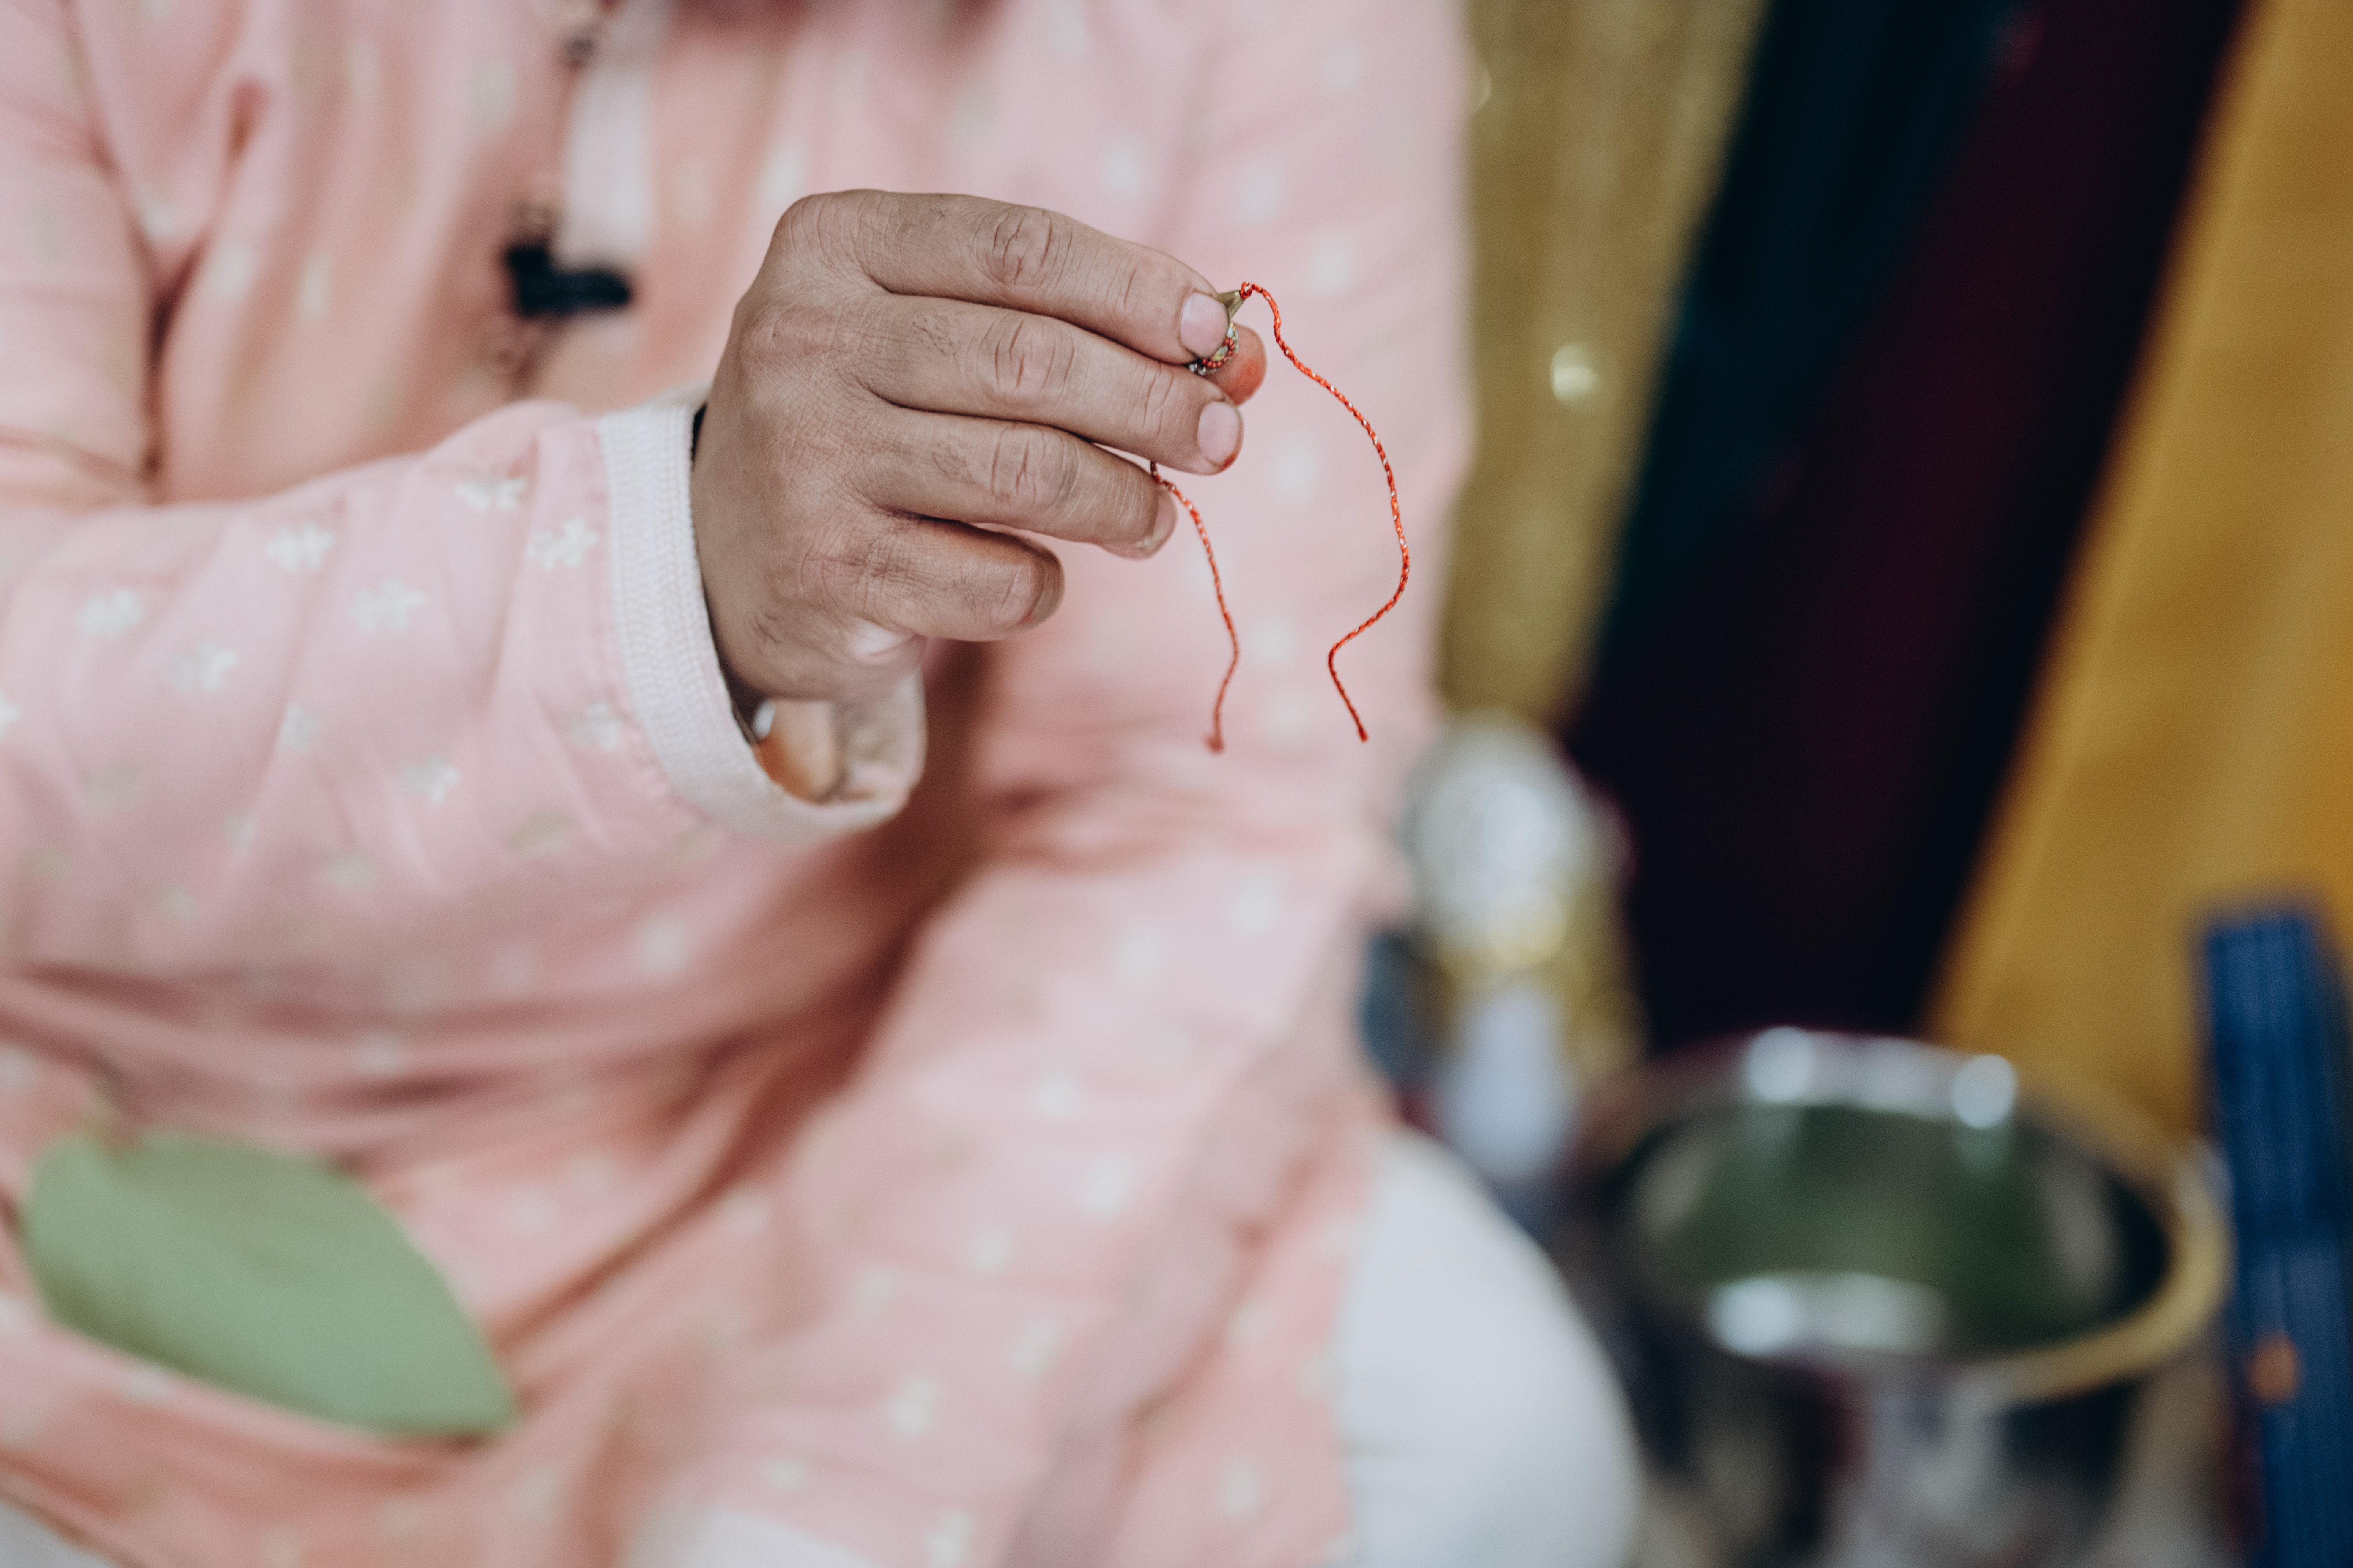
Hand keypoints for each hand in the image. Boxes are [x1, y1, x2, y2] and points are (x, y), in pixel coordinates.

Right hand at [691, 190, 1266, 707]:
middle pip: (1033, 362)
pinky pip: (999, 581)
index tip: (1214, 333)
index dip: (1137, 290)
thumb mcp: (936, 335)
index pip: (1020, 249)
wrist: (725, 552)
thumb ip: (1067, 326)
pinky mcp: (829, 571)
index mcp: (835, 245)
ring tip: (1152, 517)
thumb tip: (1233, 355)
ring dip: (1123, 501)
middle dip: (1155, 403)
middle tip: (1221, 439)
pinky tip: (1039, 571)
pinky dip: (1047, 582)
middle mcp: (805, 339)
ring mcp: (808, 458)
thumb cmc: (870, 419)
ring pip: (1028, 474)